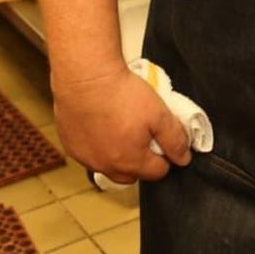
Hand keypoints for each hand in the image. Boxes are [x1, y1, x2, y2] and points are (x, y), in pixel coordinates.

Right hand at [52, 63, 191, 183]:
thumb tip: (183, 158)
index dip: (165, 157)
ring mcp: (86, 158)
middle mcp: (106, 166)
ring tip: (122, 130)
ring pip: (108, 166)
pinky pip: (89, 155)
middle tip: (144, 136)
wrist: (86, 78)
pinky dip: (97, 147)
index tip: (163, 140)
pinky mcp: (71, 146)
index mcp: (130, 161)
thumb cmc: (122, 94)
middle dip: (141, 162)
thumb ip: (175, 139)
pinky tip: (101, 126)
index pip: (157, 173)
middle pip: (131, 175)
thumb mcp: (160, 114)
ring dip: (118, 156)